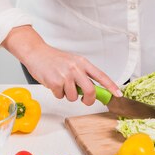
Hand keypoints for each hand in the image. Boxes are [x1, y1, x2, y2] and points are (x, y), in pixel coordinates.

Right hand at [1, 25, 121, 105]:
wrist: (37, 53)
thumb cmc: (54, 59)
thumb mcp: (72, 63)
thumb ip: (83, 74)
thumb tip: (93, 90)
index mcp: (82, 62)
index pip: (101, 75)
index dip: (111, 86)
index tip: (118, 95)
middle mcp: (76, 68)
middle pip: (90, 90)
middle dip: (89, 100)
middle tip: (84, 100)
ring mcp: (66, 75)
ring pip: (74, 97)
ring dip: (68, 95)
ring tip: (62, 85)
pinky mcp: (55, 82)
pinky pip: (61, 96)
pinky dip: (57, 93)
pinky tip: (53, 84)